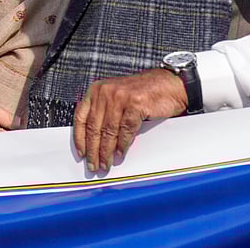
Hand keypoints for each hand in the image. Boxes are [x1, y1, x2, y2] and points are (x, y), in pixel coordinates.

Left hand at [73, 69, 187, 172]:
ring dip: (106, 151)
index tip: (80, 153)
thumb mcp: (115, 98)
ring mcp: (120, 97)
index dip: (79, 138)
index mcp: (96, 90)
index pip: (80, 117)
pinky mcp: (135, 104)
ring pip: (108, 131)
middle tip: (93, 165)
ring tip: (106, 164)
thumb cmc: (143, 92)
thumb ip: (103, 112)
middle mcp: (105, 92)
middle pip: (94, 127)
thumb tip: (93, 140)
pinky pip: (125, 130)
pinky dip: (122, 145)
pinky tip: (120, 154)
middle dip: (93, 150)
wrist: (170, 85)